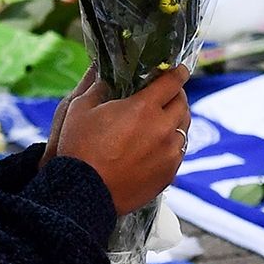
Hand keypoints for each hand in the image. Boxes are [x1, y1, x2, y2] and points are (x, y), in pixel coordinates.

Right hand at [53, 67, 190, 215]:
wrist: (84, 193)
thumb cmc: (79, 149)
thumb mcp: (80, 108)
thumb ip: (96, 86)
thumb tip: (102, 73)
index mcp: (144, 107)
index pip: (172, 82)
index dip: (177, 73)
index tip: (180, 70)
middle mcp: (163, 128)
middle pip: (183, 104)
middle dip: (177, 95)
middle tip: (168, 95)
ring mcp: (169, 153)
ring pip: (183, 129)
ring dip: (176, 121)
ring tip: (164, 121)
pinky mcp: (168, 174)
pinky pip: (178, 153)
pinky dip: (172, 145)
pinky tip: (159, 145)